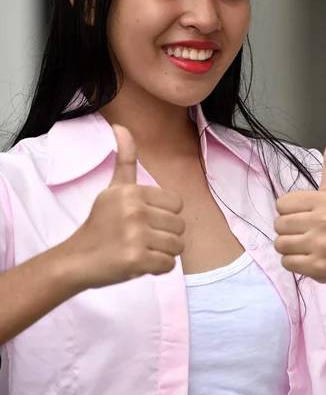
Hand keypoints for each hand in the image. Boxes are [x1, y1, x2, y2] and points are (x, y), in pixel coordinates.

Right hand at [65, 125, 184, 288]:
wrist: (76, 260)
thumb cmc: (100, 223)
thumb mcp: (112, 188)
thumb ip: (124, 159)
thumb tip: (121, 125)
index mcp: (132, 192)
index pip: (177, 203)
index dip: (164, 215)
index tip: (144, 220)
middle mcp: (135, 210)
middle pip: (180, 225)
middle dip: (165, 235)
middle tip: (142, 238)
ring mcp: (136, 236)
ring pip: (177, 246)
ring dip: (163, 252)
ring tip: (142, 250)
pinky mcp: (137, 260)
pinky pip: (169, 265)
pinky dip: (158, 269)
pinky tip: (141, 264)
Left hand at [274, 129, 325, 288]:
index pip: (281, 203)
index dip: (290, 212)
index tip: (307, 217)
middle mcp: (324, 219)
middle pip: (278, 224)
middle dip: (290, 231)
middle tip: (310, 234)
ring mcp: (321, 244)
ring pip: (280, 244)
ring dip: (291, 248)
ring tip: (311, 247)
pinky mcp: (318, 266)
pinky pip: (286, 263)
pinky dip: (296, 264)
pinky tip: (313, 259)